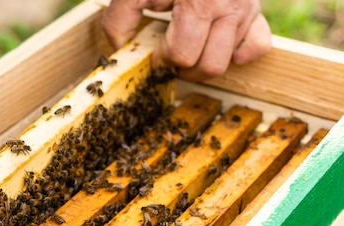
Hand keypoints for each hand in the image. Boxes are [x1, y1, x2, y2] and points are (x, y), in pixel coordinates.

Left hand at [102, 0, 271, 80]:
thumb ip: (120, 20)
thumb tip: (121, 51)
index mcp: (199, 2)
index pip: (181, 55)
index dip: (161, 60)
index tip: (153, 53)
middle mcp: (229, 5)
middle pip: (208, 65)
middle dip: (182, 68)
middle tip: (168, 56)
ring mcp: (246, 8)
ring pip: (228, 61)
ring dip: (203, 64)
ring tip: (186, 49)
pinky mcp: (257, 10)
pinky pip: (257, 47)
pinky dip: (238, 54)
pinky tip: (216, 45)